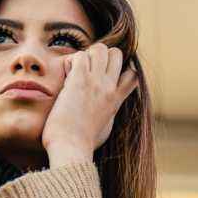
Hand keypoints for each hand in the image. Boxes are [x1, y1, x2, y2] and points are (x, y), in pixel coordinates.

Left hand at [41, 44, 138, 165]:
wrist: (71, 149)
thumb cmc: (82, 145)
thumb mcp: (104, 129)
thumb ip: (107, 116)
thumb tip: (106, 115)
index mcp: (116, 100)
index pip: (132, 74)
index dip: (119, 69)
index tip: (103, 77)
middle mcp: (110, 89)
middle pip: (117, 54)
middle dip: (101, 56)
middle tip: (85, 71)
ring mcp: (96, 83)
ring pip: (101, 49)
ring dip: (86, 55)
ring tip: (74, 72)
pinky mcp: (79, 81)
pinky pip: (80, 55)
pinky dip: (71, 61)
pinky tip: (65, 76)